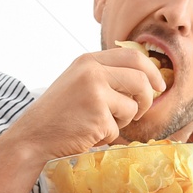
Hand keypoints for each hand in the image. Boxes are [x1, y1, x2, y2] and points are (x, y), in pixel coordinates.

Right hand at [3, 47, 166, 161]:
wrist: (33, 136)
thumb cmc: (57, 112)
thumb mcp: (78, 81)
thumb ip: (105, 74)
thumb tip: (145, 79)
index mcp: (89, 60)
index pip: (133, 56)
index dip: (152, 71)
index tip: (160, 85)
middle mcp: (92, 72)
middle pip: (141, 79)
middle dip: (147, 99)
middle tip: (139, 111)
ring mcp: (95, 94)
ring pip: (132, 107)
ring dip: (123, 121)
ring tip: (102, 124)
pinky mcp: (97, 117)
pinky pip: (118, 129)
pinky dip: (107, 136)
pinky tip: (88, 134)